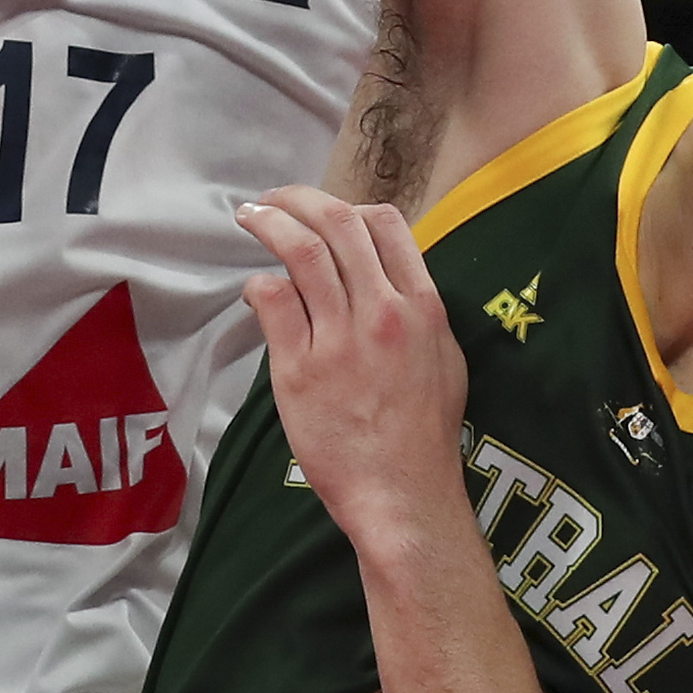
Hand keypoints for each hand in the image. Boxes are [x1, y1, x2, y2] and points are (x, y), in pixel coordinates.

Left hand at [237, 190, 470, 562]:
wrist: (403, 493)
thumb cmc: (424, 435)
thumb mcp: (444, 358)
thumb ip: (417, 311)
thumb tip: (387, 276)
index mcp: (422, 307)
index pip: (386, 224)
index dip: (349, 206)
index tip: (325, 211)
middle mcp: (383, 312)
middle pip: (338, 224)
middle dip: (298, 199)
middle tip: (272, 199)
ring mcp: (341, 339)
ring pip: (302, 251)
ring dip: (269, 222)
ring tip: (249, 216)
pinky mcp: (300, 370)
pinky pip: (274, 301)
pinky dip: (259, 283)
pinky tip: (254, 289)